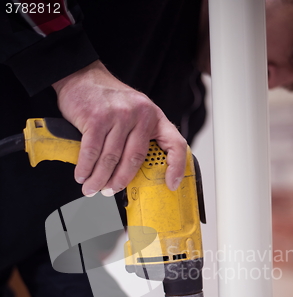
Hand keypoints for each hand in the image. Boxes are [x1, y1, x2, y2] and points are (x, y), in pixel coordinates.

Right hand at [52, 61, 186, 196]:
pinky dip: (86, 167)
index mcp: (154, 117)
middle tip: (110, 190)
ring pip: (111, 159)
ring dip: (99, 178)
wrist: (82, 76)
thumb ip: (140, 136)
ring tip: (92, 188)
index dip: (176, 167)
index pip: (175, 143)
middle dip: (120, 181)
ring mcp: (119, 116)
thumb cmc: (108, 100)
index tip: (171, 184)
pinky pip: (92, 152)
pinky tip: (82, 175)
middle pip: (134, 159)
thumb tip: (137, 172)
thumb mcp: (135, 113)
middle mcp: (140, 115)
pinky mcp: (97, 118)